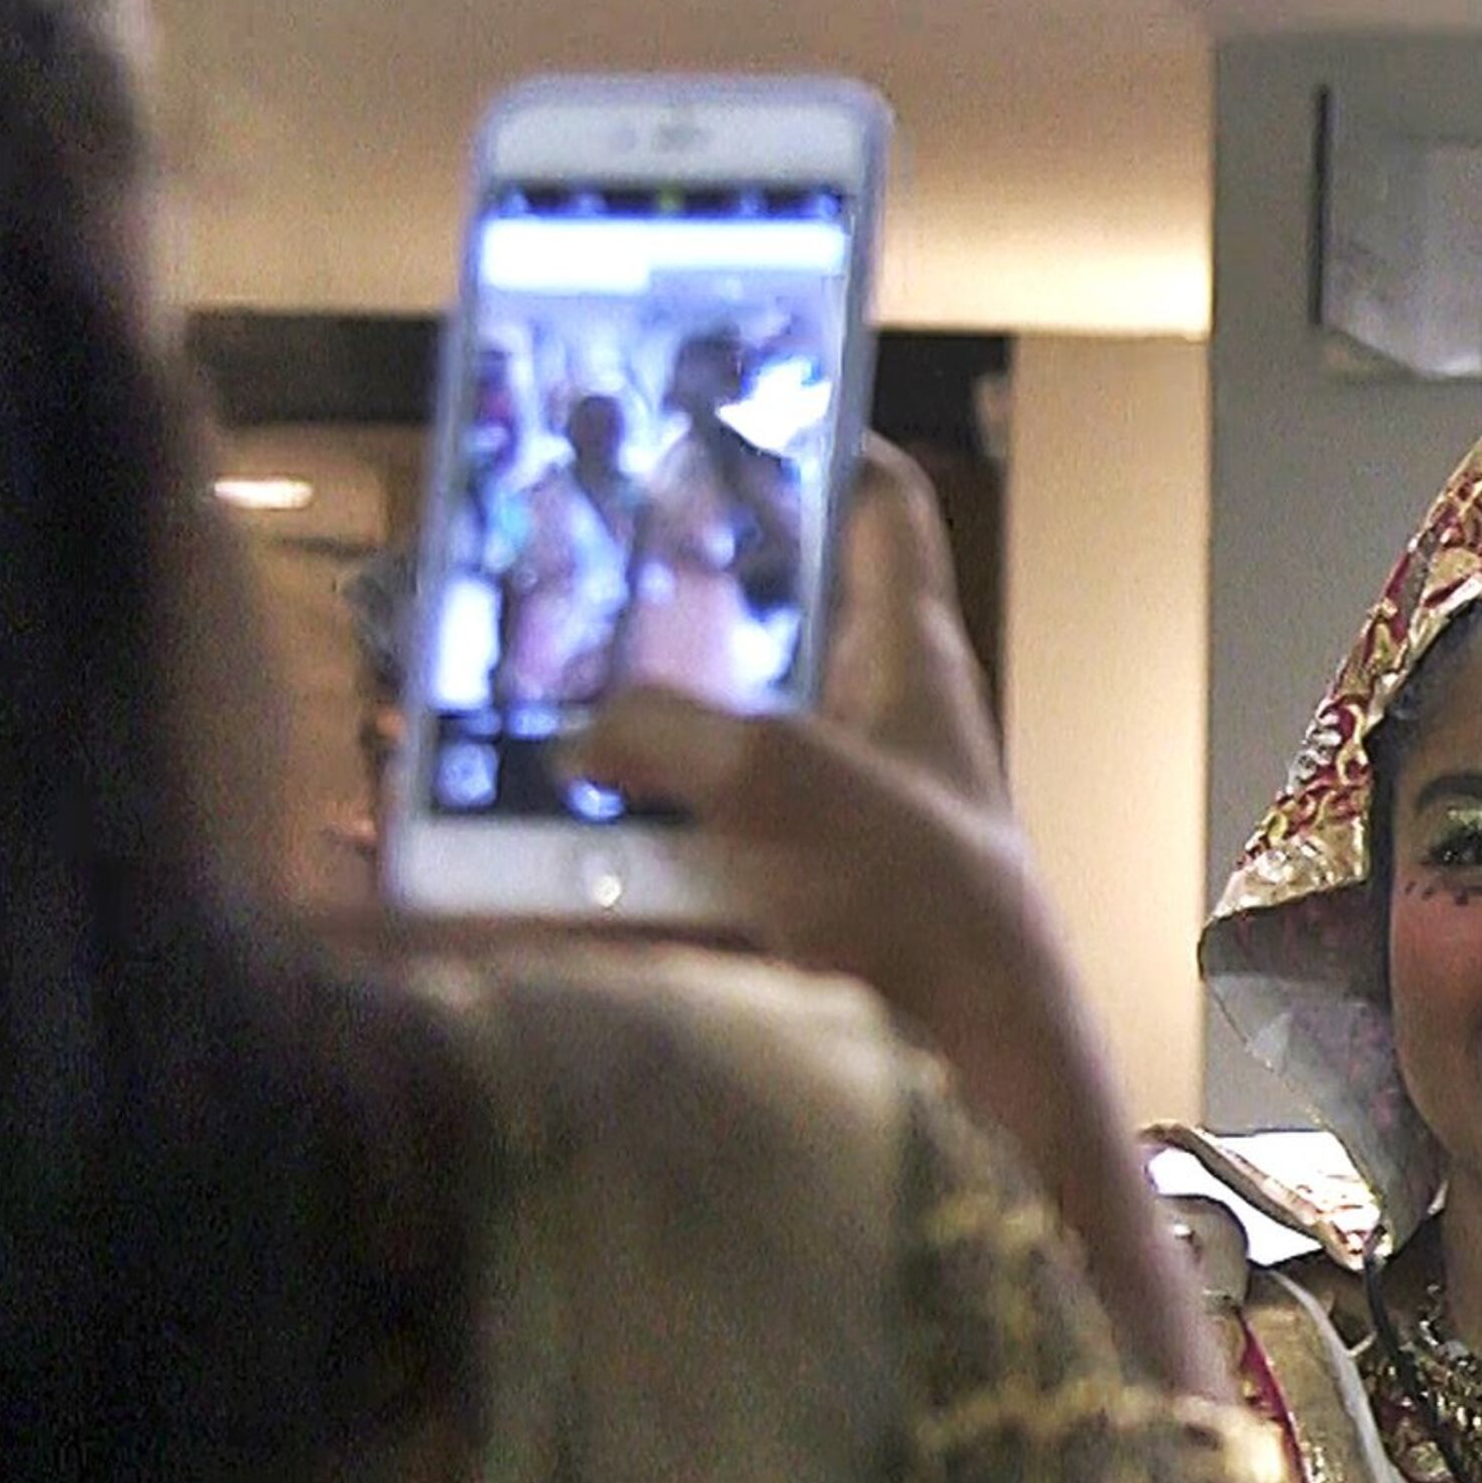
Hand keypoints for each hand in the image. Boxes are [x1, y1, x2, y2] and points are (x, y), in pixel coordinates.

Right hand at [567, 441, 1013, 1022]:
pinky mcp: (784, 897)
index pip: (885, 512)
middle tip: (564, 557)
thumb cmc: (927, 904)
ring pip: (705, 735)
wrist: (977, 1072)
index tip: (740, 411)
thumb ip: (675, 730)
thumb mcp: (792, 779)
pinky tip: (516, 827)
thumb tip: (582, 729)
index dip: (825, 446)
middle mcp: (869, 722)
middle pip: (770, 618)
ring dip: (616, 723)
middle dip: (672, 593)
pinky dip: (604, 837)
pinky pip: (676, 846)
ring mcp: (823, 813)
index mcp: (911, 659)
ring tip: (504, 689)